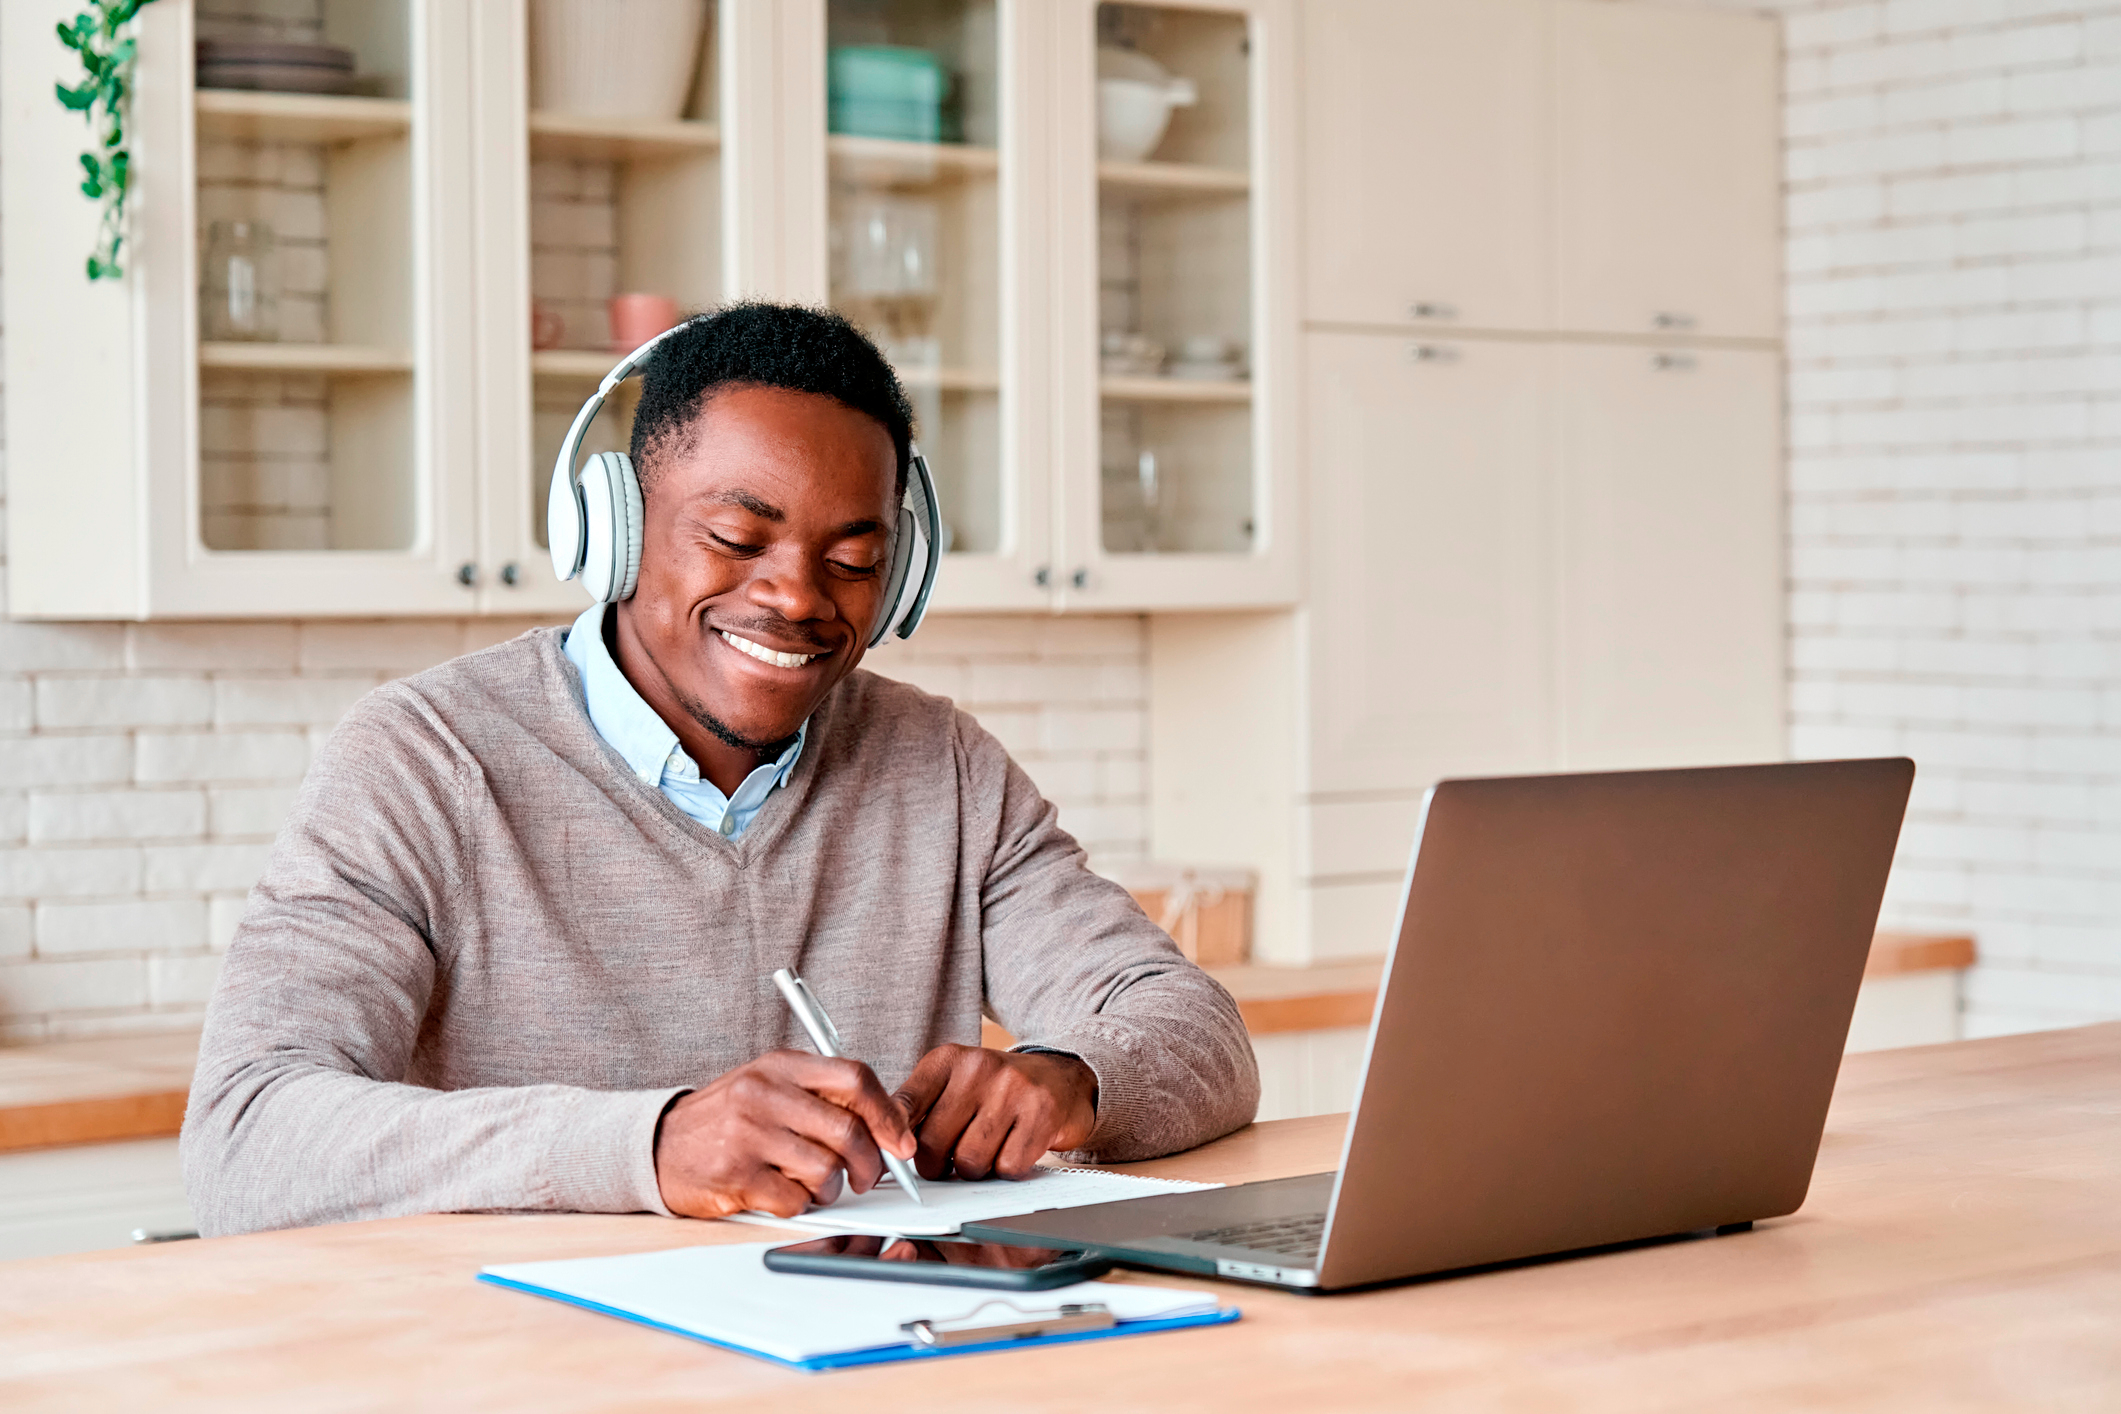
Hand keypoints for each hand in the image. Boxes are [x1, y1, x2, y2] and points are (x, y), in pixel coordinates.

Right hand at [652, 1050, 917, 1219]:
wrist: (658, 1146)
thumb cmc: (726, 1120)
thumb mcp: (769, 1087)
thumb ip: (822, 1097)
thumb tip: (888, 1126)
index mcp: (780, 1066)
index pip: (855, 1077)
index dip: (887, 1113)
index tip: (900, 1142)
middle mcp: (764, 1093)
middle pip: (847, 1129)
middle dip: (869, 1162)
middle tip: (866, 1177)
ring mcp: (748, 1134)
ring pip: (825, 1169)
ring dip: (831, 1188)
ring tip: (816, 1186)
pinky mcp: (736, 1175)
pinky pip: (794, 1199)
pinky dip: (800, 1205)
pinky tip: (784, 1195)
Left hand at [891, 1045, 1097, 1181]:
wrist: (1061, 1078)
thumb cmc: (996, 1090)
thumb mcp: (953, 1084)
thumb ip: (917, 1109)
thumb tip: (882, 1149)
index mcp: (947, 1060)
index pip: (903, 1106)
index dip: (894, 1140)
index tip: (896, 1157)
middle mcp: (978, 1067)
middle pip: (933, 1144)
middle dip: (938, 1165)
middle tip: (951, 1158)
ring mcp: (1012, 1088)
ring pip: (969, 1161)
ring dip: (975, 1169)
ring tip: (987, 1149)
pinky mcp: (1041, 1113)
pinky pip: (1006, 1167)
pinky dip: (1007, 1170)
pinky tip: (1013, 1148)